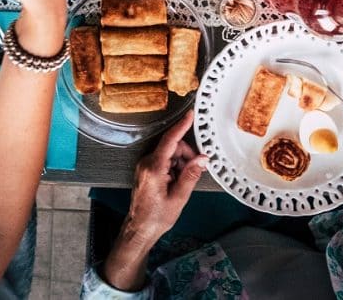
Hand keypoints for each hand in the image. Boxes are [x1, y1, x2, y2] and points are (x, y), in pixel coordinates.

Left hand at [123, 111, 206, 244]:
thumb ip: (190, 175)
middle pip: (172, 147)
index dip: (181, 126)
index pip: (170, 140)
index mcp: (154, 168)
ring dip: (181, 163)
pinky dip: (174, 167)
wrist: (140, 228)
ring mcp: (145, 166)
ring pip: (169, 154)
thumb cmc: (156, 217)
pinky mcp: (146, 170)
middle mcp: (147, 163)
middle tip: (195, 171)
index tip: (190, 115)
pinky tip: (177, 181)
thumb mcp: (179, 197)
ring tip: (183, 182)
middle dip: (187, 155)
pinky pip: (164, 160)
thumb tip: (202, 159)